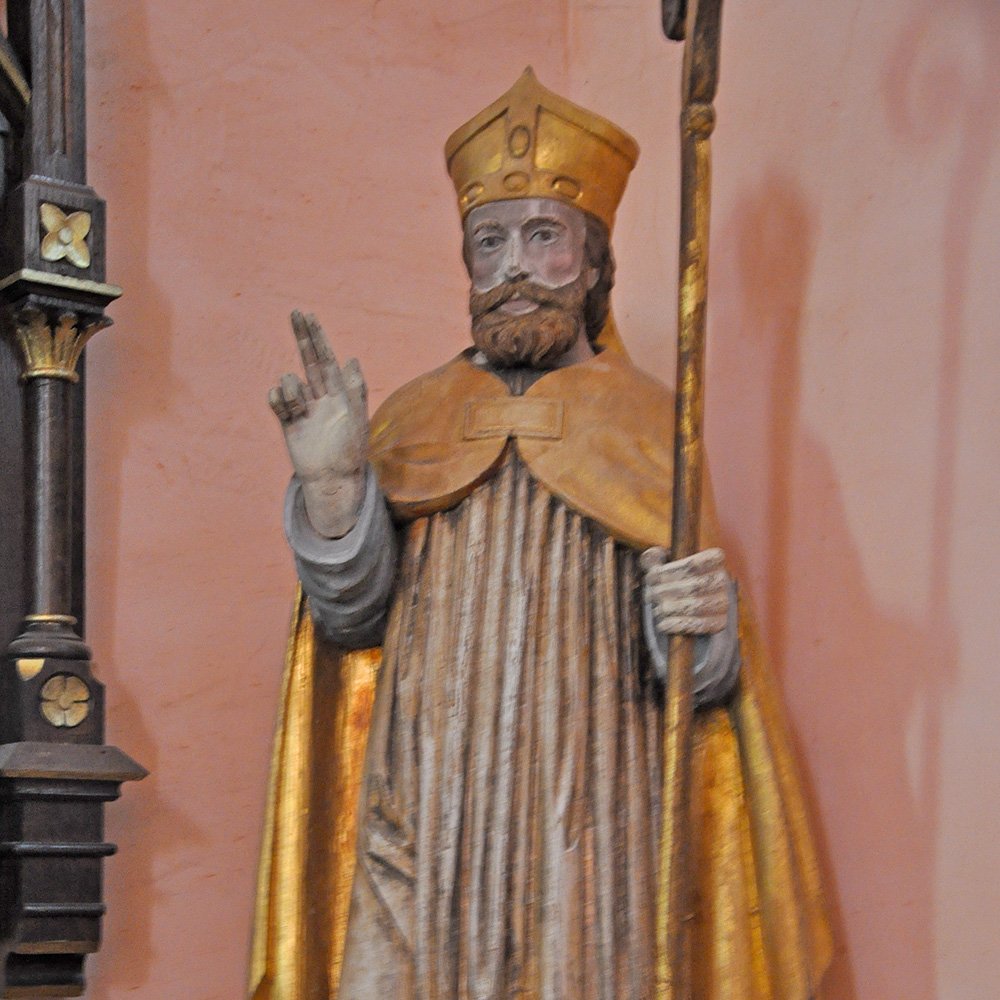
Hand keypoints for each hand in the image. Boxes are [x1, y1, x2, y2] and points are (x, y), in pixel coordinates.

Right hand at [269, 310, 367, 537]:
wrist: (332, 478)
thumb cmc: (350, 451)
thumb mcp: (357, 418)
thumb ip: (354, 388)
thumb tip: (351, 358)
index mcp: (339, 392)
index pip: (326, 358)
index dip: (318, 337)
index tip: (309, 315)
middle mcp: (320, 396)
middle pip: (308, 360)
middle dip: (303, 336)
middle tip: (296, 312)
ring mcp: (303, 408)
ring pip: (290, 382)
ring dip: (292, 388)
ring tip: (302, 408)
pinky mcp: (288, 422)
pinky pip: (276, 399)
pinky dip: (278, 397)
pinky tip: (288, 407)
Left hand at [640, 546, 729, 635]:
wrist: (691, 608)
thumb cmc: (674, 582)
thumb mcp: (663, 568)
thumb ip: (654, 559)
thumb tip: (650, 555)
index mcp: (713, 559)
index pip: (694, 563)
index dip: (669, 571)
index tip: (651, 577)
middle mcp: (722, 579)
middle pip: (694, 585)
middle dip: (666, 591)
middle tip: (650, 595)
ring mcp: (724, 602)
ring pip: (696, 605)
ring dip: (671, 608)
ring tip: (657, 609)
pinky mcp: (720, 623)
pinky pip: (699, 625)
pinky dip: (678, 624)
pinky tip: (663, 624)